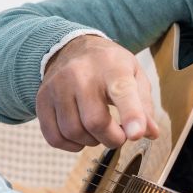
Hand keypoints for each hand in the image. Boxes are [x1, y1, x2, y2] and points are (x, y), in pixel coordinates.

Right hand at [37, 34, 160, 150]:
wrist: (73, 47)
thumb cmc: (109, 65)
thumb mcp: (134, 75)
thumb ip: (144, 105)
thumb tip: (150, 133)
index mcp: (112, 66)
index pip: (122, 91)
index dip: (131, 115)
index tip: (136, 134)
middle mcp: (81, 74)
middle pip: (95, 121)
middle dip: (112, 138)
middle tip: (118, 134)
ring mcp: (58, 86)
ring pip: (73, 131)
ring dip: (91, 141)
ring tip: (98, 130)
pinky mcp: (43, 99)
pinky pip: (54, 136)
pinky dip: (71, 145)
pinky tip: (80, 134)